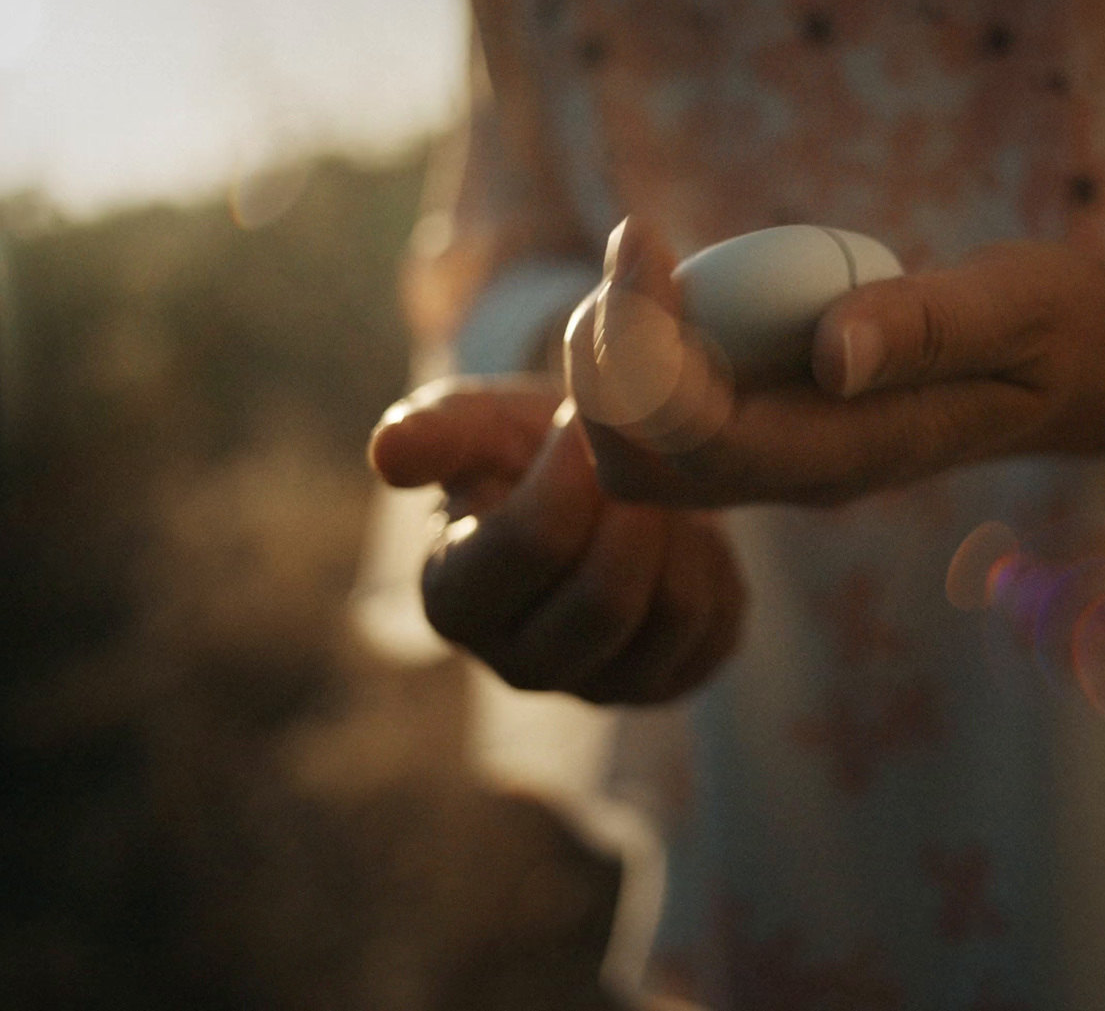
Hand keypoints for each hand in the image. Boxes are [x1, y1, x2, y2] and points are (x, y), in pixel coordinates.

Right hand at [368, 376, 744, 702]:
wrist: (601, 480)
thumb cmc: (523, 451)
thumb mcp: (476, 425)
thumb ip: (435, 433)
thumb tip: (387, 453)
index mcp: (455, 601)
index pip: (531, 545)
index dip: (575, 473)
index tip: (591, 417)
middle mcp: (520, 665)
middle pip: (606, 597)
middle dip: (637, 512)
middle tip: (643, 455)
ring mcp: (598, 687)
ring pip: (673, 612)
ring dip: (680, 533)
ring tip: (658, 491)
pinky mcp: (667, 684)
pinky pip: (717, 627)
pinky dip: (715, 566)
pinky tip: (683, 535)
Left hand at [569, 141, 1104, 507]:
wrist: (1076, 373)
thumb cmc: (1052, 330)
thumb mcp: (1015, 309)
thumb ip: (928, 328)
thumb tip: (830, 352)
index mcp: (846, 457)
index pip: (700, 436)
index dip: (641, 347)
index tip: (640, 237)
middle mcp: (797, 477)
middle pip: (639, 467)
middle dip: (601, 368)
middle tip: (628, 254)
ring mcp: (778, 462)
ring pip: (637, 456)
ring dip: (608, 365)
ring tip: (637, 263)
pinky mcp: (770, 433)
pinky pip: (665, 424)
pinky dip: (634, 361)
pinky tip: (660, 287)